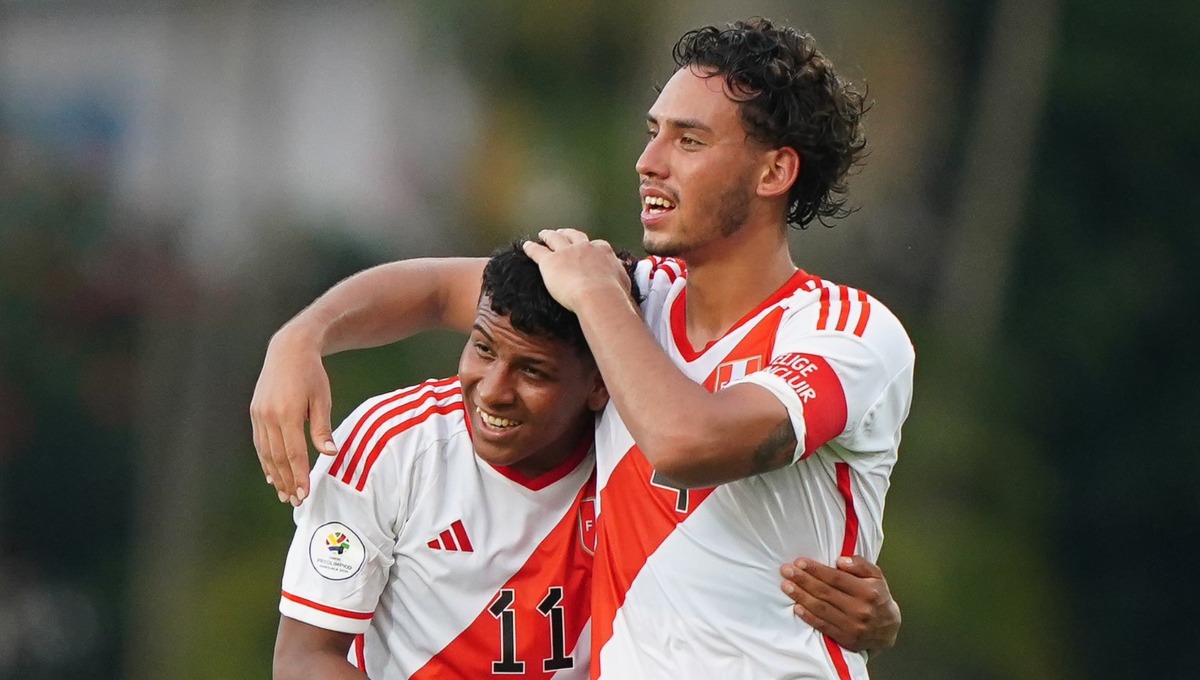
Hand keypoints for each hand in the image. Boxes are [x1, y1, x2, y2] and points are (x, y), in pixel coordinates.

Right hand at [250, 325, 337, 505]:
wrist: (288, 350)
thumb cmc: (312, 374)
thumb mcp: (322, 399)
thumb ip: (322, 428)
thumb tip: (329, 454)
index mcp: (288, 413)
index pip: (294, 453)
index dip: (299, 476)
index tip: (305, 494)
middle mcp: (269, 416)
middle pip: (278, 457)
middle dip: (287, 481)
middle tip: (296, 501)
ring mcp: (259, 415)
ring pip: (266, 453)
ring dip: (275, 475)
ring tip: (284, 494)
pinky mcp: (255, 413)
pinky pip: (260, 443)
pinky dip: (265, 460)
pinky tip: (272, 474)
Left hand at [522, 229, 631, 311]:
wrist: (598, 296)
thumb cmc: (613, 295)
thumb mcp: (624, 284)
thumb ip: (620, 279)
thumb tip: (623, 282)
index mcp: (603, 251)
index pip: (597, 245)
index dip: (592, 246)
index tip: (590, 248)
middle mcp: (584, 247)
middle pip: (574, 236)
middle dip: (568, 234)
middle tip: (563, 233)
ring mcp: (566, 252)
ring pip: (555, 238)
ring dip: (548, 235)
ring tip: (544, 234)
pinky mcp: (550, 261)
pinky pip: (537, 251)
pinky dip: (531, 247)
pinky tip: (526, 246)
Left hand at [780, 556, 900, 655]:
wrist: (888, 629)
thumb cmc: (878, 597)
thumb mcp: (876, 576)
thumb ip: (860, 565)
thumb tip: (840, 560)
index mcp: (868, 591)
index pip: (836, 578)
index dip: (816, 570)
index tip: (799, 562)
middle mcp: (860, 609)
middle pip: (825, 593)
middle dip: (803, 580)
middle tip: (786, 571)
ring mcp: (853, 626)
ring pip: (821, 609)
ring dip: (801, 597)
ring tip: (786, 586)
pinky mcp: (846, 639)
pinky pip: (823, 626)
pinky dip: (808, 616)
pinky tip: (797, 607)